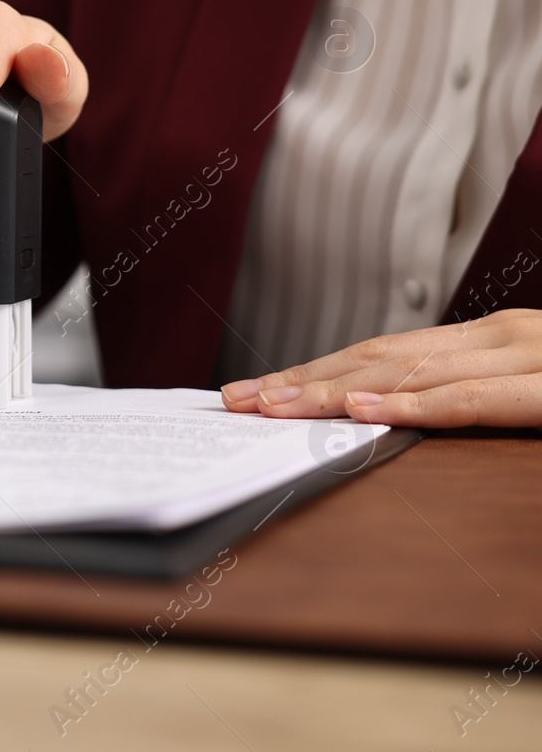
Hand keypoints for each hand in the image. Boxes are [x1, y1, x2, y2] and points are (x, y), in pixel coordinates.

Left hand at [219, 309, 541, 426]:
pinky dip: (412, 406)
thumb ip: (471, 393)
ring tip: (274, 405)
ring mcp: (528, 358)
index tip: (257, 390)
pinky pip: (473, 400)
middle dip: (303, 379)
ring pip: (412, 373)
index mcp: (492, 337)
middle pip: (381, 359)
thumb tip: (388, 414)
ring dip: (334, 390)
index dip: (315, 370)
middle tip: (239, 399)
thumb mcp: (533, 386)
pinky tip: (361, 412)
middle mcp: (502, 337)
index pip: (384, 354)